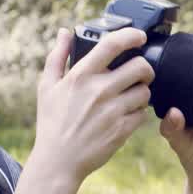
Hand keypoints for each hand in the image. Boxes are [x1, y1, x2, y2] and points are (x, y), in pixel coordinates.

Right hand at [31, 27, 154, 185]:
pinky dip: (138, 113)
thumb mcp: (47, 87)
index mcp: (81, 75)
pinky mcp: (122, 130)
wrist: (58, 161)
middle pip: (141, 66)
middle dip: (144, 68)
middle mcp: (99, 90)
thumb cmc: (51, 122)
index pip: (113, 44)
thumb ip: (57, 56)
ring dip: (142, 91)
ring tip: (131, 96)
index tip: (139, 37)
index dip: (132, 35)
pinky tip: (127, 114)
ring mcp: (113, 111)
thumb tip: (64, 32)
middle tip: (139, 73)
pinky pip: (143, 114)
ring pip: (145, 91)